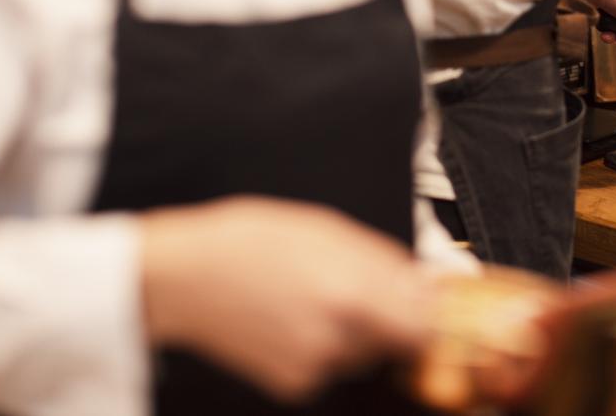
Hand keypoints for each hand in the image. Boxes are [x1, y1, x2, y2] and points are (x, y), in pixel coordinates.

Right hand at [140, 197, 432, 400]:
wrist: (184, 278)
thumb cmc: (250, 241)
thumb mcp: (329, 230)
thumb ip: (387, 263)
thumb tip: (431, 285)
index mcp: (352, 297)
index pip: (426, 330)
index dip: (428, 314)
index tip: (422, 299)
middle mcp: (338, 341)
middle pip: (397, 341)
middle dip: (390, 314)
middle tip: (354, 283)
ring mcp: (315, 368)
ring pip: (365, 353)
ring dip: (357, 329)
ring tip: (315, 294)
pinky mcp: (294, 385)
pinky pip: (332, 365)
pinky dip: (326, 344)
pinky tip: (294, 316)